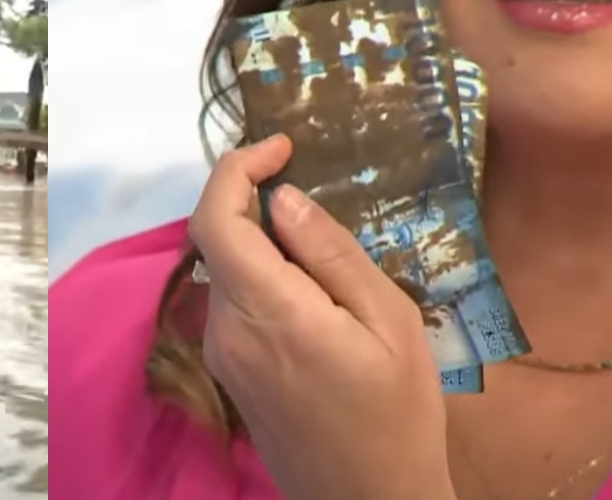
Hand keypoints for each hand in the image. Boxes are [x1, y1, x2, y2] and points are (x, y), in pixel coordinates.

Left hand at [188, 135, 453, 499]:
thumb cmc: (397, 412)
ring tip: (315, 239)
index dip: (235, 170)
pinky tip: (303, 282)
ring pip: (221, 268)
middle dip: (248, 197)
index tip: (279, 147)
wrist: (366, 497)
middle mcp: (226, 328)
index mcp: (268, 311)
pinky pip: (229, 299)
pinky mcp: (225, 368)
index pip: (215, 220)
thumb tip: (283, 198)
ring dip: (255, 236)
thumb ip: (329, 254)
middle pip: (214, 239)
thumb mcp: (385, 321)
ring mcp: (220, 352)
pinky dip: (254, 271)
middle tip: (302, 179)